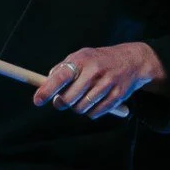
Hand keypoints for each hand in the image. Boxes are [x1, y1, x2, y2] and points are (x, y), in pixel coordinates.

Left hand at [33, 42, 165, 118]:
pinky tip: (94, 102)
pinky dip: (91, 112)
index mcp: (82, 59)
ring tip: (82, 98)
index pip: (61, 76)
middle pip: (69, 98)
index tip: (37, 100)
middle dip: (62, 102)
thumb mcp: (80, 56)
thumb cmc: (99, 60)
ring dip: (77, 108)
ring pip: (81, 108)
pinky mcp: (118, 95)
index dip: (47, 90)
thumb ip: (62, 69)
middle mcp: (95, 70)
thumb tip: (45, 85)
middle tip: (62, 100)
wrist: (132, 60)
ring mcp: (107, 83)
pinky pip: (96, 113)